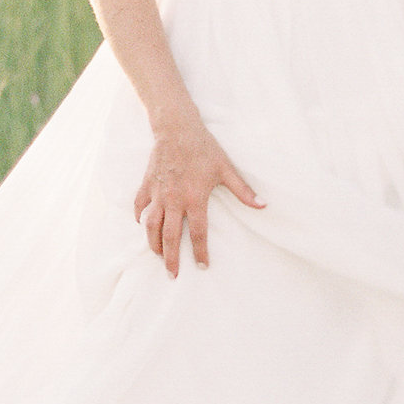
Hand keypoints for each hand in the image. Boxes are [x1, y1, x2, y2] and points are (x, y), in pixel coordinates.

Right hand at [135, 112, 262, 275]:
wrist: (177, 129)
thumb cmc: (204, 148)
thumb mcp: (226, 168)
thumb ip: (243, 190)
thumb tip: (263, 205)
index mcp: (194, 198)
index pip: (197, 232)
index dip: (200, 252)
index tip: (203, 265)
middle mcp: (173, 200)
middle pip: (169, 236)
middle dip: (171, 258)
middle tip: (173, 274)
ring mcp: (158, 193)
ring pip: (150, 226)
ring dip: (153, 243)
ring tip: (157, 255)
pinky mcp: (147, 184)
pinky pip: (140, 207)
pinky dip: (139, 218)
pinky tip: (142, 226)